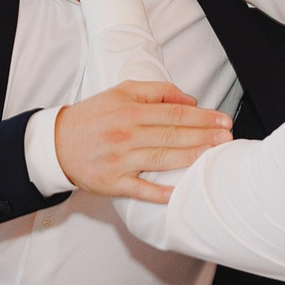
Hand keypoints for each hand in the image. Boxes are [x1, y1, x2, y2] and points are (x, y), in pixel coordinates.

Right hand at [54, 80, 232, 202]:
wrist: (56, 143)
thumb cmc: (93, 117)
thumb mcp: (121, 93)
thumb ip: (157, 92)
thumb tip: (190, 101)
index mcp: (129, 111)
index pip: (173, 114)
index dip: (201, 117)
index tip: (223, 120)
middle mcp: (126, 135)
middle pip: (171, 135)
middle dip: (203, 136)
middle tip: (228, 139)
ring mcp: (119, 160)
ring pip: (160, 159)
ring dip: (190, 157)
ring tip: (213, 155)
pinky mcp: (111, 182)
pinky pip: (138, 189)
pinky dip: (158, 192)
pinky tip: (177, 192)